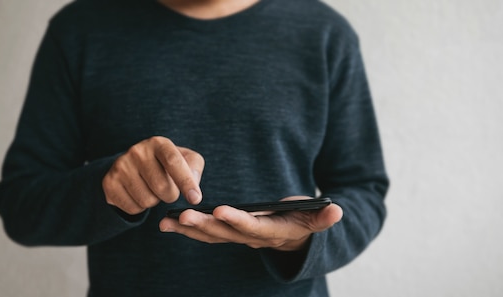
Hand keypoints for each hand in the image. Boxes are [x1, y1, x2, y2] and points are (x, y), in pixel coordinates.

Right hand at [102, 136, 204, 214]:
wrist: (134, 165)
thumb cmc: (167, 163)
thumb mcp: (185, 159)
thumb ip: (194, 168)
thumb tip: (193, 188)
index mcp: (158, 143)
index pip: (174, 162)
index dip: (186, 182)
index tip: (195, 199)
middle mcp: (137, 151)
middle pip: (162, 187)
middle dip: (170, 195)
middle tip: (167, 189)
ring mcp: (121, 167)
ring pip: (147, 201)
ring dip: (155, 201)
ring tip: (151, 189)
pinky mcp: (110, 183)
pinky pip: (133, 208)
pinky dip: (140, 207)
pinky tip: (138, 194)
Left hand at [159, 196, 342, 250]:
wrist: (294, 238)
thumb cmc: (304, 221)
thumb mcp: (316, 219)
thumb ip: (323, 218)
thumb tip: (337, 210)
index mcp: (273, 232)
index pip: (254, 228)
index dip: (239, 221)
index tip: (221, 210)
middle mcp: (252, 238)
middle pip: (225, 234)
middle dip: (203, 225)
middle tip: (182, 215)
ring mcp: (238, 238)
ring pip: (210, 236)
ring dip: (188, 229)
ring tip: (165, 221)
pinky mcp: (228, 233)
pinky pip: (205, 233)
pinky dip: (186, 229)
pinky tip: (166, 222)